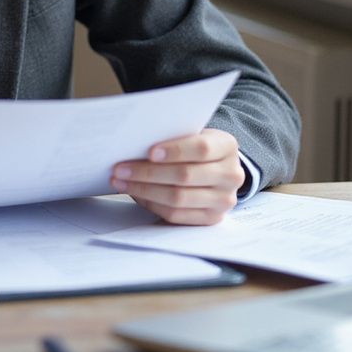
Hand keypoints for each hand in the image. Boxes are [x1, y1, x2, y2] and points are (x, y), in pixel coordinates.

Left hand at [110, 128, 244, 224]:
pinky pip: (177, 215)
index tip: (149, 152)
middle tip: (120, 168)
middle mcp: (231, 175)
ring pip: (178, 198)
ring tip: (121, 181)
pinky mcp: (212, 218)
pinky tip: (136, 193)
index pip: (201, 148)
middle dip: (147, 172)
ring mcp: (223, 200)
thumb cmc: (195, 146)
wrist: (217, 167)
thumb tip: (133, 142)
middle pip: (185, 176)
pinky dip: (152, 203)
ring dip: (144, 190)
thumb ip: (171, 135)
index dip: (174, 150)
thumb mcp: (192, 133)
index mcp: (227, 146)